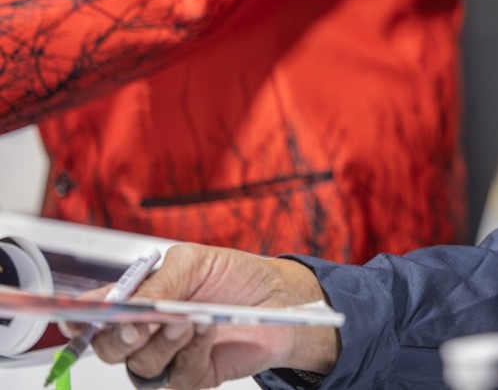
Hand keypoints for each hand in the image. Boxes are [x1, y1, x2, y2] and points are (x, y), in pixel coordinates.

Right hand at [84, 243, 338, 388]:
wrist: (277, 296)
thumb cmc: (234, 275)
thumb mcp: (193, 263)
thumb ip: (158, 283)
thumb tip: (129, 303)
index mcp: (139, 300)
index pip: (95, 316)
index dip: (81, 320)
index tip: (80, 318)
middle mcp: (146, 332)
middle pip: (109, 348)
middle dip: (120, 337)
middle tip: (142, 323)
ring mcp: (167, 357)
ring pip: (141, 365)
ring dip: (164, 340)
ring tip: (189, 318)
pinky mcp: (192, 375)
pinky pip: (178, 374)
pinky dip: (192, 348)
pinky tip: (208, 328)